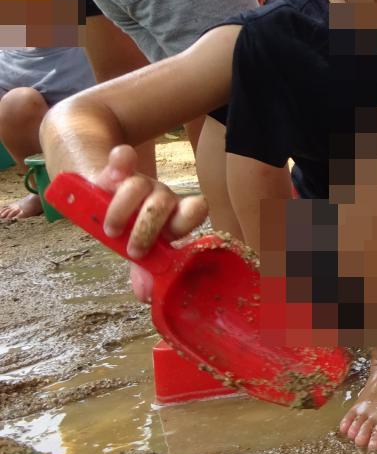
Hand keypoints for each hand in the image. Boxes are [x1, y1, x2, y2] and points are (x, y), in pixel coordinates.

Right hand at [89, 145, 208, 302]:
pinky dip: (119, 163)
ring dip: (121, 211)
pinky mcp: (117, 169)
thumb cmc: (130, 229)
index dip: (186, 220)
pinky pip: (121, 159)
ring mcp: (141, 181)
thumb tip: (146, 295)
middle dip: (146, 229)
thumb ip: (145, 270)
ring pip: (137, 186)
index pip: (195, 208)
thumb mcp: (139, 250)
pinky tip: (116, 168)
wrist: (105, 197)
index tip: (170, 239)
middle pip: (162, 202)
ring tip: (110, 231)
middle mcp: (162, 196)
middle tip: (133, 250)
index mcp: (174, 216)